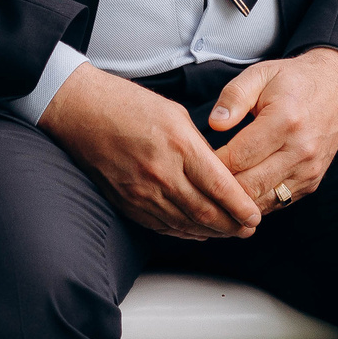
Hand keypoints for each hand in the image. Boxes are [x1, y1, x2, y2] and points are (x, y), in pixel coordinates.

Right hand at [42, 63, 261, 240]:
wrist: (82, 112)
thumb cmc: (127, 104)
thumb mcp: (175, 114)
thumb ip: (198, 146)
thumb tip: (219, 172)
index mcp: (179, 145)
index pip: (220, 187)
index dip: (241, 207)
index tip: (255, 215)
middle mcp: (162, 172)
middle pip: (205, 213)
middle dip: (232, 226)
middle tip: (249, 230)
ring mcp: (142, 191)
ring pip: (185, 225)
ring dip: (211, 233)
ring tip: (230, 234)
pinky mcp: (127, 202)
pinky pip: (161, 226)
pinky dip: (184, 232)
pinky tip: (198, 231)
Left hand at [207, 49, 337, 212]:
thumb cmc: (294, 80)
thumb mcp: (260, 74)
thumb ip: (234, 96)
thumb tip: (214, 124)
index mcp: (285, 121)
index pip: (238, 157)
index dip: (211, 163)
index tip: (195, 160)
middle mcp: (301, 151)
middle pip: (249, 186)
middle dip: (220, 187)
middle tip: (199, 180)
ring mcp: (309, 170)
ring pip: (262, 201)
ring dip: (237, 200)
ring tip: (215, 191)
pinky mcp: (312, 183)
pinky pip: (277, 202)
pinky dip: (256, 201)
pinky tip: (238, 193)